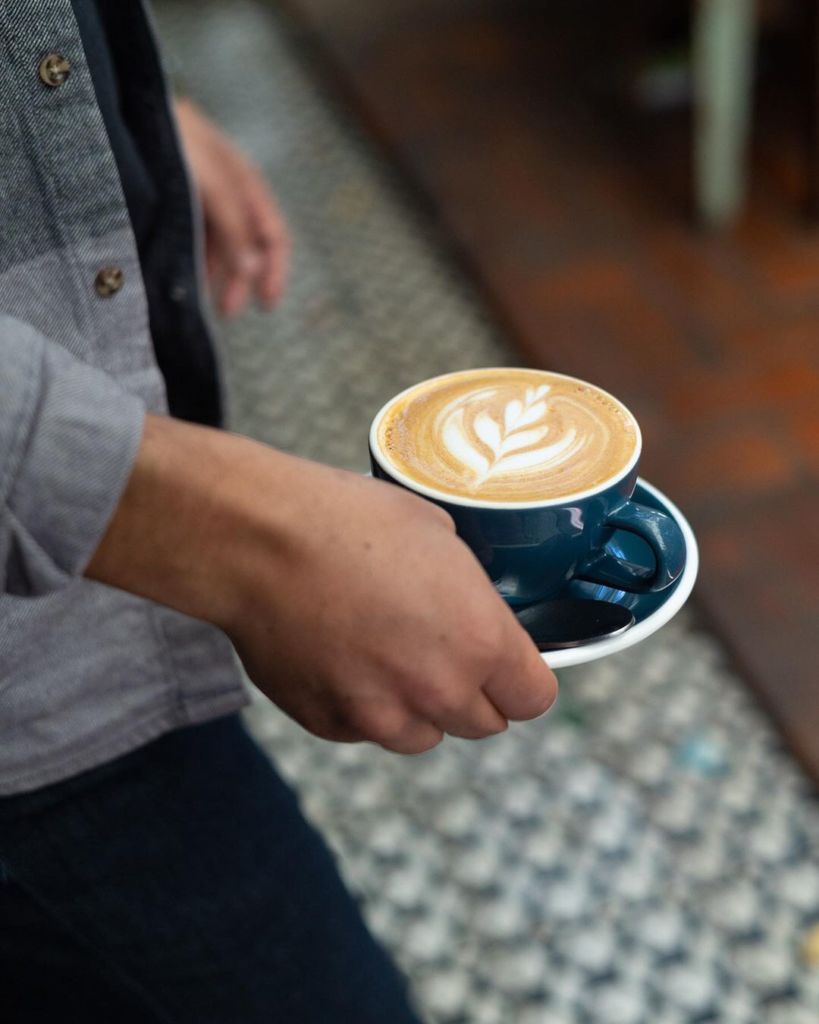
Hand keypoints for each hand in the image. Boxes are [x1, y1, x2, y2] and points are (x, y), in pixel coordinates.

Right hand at [87, 417, 557, 753]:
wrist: (258, 541)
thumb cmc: (347, 523)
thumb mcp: (437, 535)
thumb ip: (469, 595)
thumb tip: (472, 612)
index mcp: (480, 642)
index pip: (534, 698)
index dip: (521, 678)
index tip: (508, 664)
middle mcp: (437, 692)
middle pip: (484, 724)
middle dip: (472, 693)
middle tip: (442, 651)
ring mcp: (380, 716)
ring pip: (422, 735)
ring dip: (417, 707)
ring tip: (385, 653)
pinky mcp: (329, 724)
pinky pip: (365, 730)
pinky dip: (362, 706)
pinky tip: (341, 656)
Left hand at [174, 97, 290, 315]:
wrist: (119, 110)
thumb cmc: (172, 138)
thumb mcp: (211, 181)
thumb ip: (233, 225)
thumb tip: (251, 272)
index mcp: (244, 181)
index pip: (272, 232)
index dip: (274, 268)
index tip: (267, 304)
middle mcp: (225, 190)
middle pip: (245, 244)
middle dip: (240, 280)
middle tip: (227, 312)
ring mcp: (196, 196)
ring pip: (216, 245)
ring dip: (215, 275)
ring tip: (200, 302)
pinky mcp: (168, 201)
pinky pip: (188, 239)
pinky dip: (190, 262)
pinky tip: (180, 280)